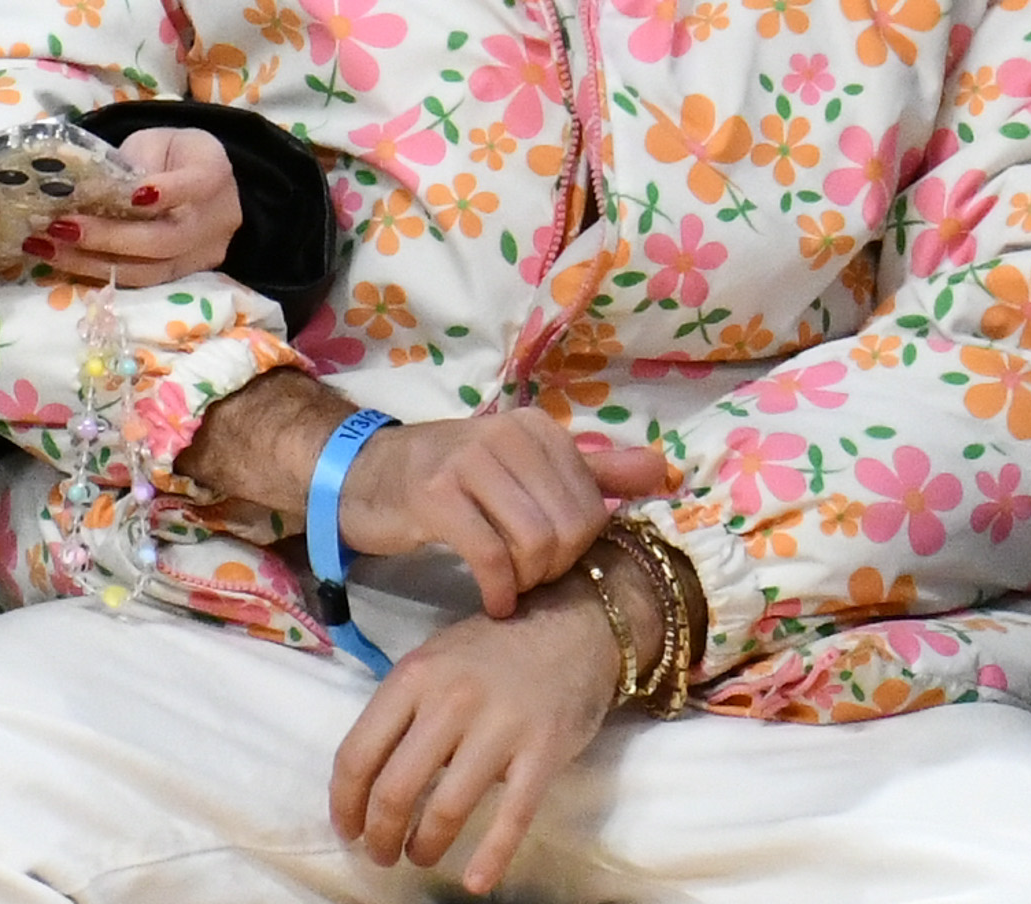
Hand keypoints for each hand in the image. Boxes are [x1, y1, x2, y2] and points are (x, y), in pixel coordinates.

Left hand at [25, 126, 240, 287]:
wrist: (201, 181)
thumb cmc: (171, 155)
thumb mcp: (155, 142)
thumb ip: (133, 164)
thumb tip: (89, 192)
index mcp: (215, 173)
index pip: (196, 185)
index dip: (166, 192)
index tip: (130, 195)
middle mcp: (216, 221)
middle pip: (165, 239)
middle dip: (108, 236)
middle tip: (60, 227)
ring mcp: (201, 256)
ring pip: (148, 270)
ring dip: (91, 261)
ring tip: (47, 248)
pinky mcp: (180, 276)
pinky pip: (138, 281)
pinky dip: (96, 271)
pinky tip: (62, 260)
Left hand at [329, 578, 623, 893]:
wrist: (574, 627)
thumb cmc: (494, 650)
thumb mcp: (435, 661)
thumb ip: (403, 710)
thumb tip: (369, 777)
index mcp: (413, 677)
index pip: (357, 754)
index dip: (344, 803)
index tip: (347, 830)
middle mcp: (450, 701)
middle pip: (395, 790)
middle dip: (380, 836)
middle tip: (382, 854)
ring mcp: (499, 727)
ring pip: (446, 808)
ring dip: (425, 846)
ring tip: (420, 856)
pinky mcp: (543, 751)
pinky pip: (512, 816)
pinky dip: (491, 856)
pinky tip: (475, 880)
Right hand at [338, 412, 670, 618]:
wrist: (366, 475)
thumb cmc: (451, 479)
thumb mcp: (525, 470)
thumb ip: (595, 472)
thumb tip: (664, 470)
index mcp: (537, 429)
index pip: (593, 506)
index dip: (578, 548)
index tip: (549, 560)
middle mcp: (507, 436)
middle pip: (567, 528)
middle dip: (554, 569)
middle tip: (529, 580)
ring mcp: (468, 461)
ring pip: (535, 542)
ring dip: (527, 581)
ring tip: (511, 587)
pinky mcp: (434, 495)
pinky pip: (490, 555)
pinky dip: (499, 590)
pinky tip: (493, 601)